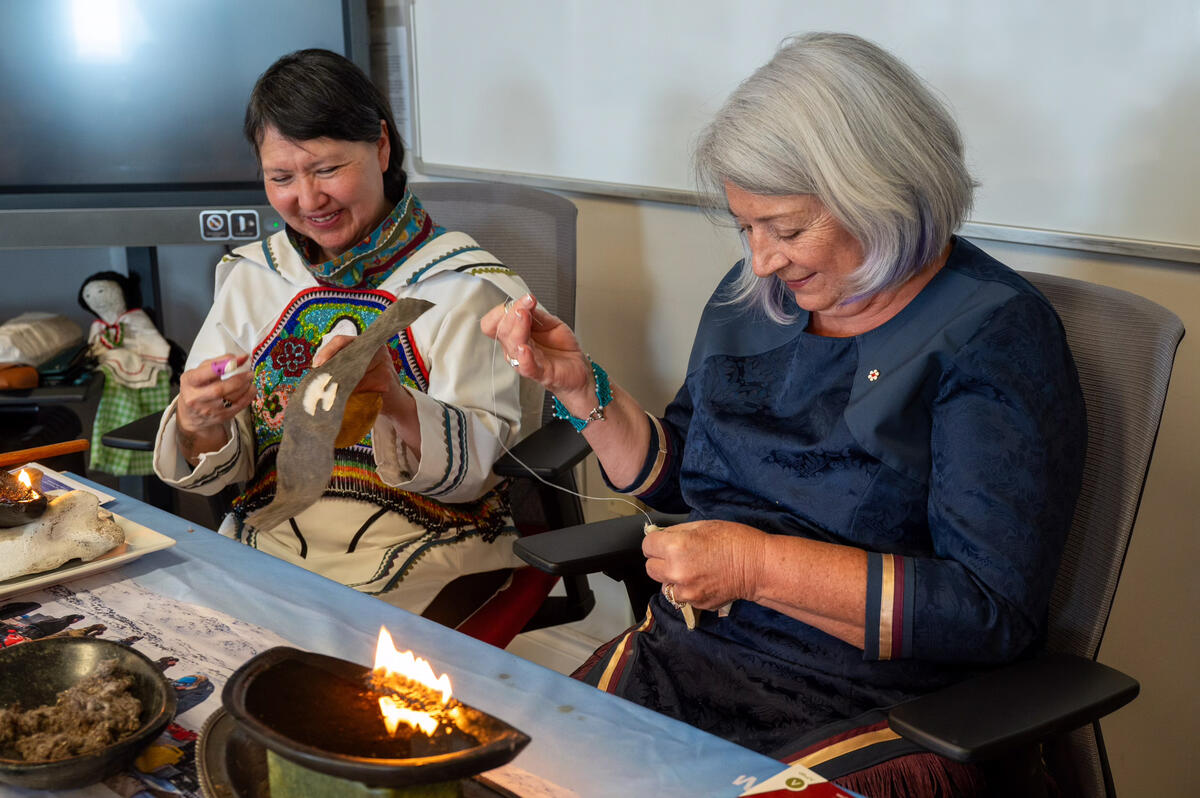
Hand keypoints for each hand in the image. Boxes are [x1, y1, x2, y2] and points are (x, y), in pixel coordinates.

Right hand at [177, 355, 252, 434]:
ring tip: (249, 378)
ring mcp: (209, 410)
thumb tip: (237, 357)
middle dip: (238, 379)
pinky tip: (251, 388)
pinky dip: (248, 396)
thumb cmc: (197, 387)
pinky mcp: (221, 416)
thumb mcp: (199, 371)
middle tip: (249, 373)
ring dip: (245, 387)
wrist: (192, 415)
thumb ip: (217, 362)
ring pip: (231, 398)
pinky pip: (239, 406)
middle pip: (219, 389)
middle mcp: (196, 398)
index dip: (224, 366)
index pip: (205, 374)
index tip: (239, 360)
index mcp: (189, 382)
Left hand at [312, 335, 418, 452]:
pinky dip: (352, 393)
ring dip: (339, 383)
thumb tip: (316, 372)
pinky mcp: (386, 380)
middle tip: (318, 381)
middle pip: (347, 354)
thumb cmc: (372, 386)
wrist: (396, 403)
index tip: (316, 364)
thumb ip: (343, 366)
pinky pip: (362, 386)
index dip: (327, 351)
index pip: (342, 341)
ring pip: (353, 372)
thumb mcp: (359, 371)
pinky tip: (346, 399)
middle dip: (331, 368)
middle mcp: (378, 350)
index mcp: (367, 344)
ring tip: (329, 392)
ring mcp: (384, 364)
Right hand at [480, 294, 593, 405]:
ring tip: (524, 315)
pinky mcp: (540, 373)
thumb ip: (536, 314)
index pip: (494, 323)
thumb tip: (525, 302)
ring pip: (513, 345)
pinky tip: (525, 348)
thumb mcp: (550, 323)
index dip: (502, 311)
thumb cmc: (561, 348)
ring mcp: (526, 361)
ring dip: (518, 328)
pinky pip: (527, 366)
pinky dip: (524, 357)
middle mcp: (516, 348)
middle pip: (503, 331)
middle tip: (526, 303)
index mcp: (515, 335)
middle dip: (513, 313)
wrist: (577, 368)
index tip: (522, 300)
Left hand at [642, 520, 766, 609]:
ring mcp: (686, 591)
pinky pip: (681, 596)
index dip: (655, 542)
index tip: (663, 542)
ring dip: (672, 578)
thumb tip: (660, 536)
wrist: (758, 567)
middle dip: (660, 560)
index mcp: (676, 547)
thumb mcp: (702, 525)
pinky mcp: (696, 603)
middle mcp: (676, 572)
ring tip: (691, 569)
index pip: (647, 545)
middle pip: (650, 568)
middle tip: (677, 555)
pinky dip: (687, 589)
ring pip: (664, 585)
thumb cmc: (735, 540)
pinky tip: (702, 579)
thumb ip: (676, 533)